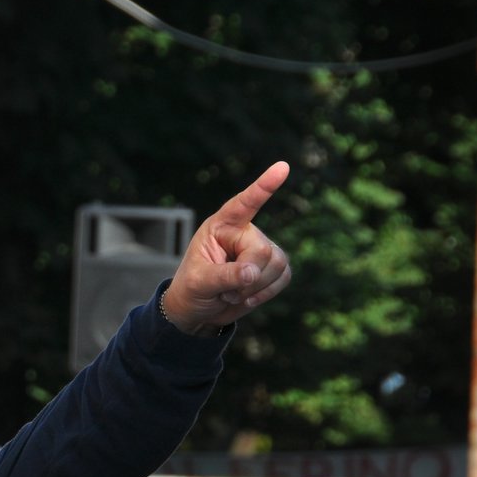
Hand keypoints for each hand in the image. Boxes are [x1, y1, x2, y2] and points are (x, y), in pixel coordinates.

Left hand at [160, 162, 291, 333]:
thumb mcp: (199, 282)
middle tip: (224, 290)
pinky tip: (247, 297)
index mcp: (221, 226)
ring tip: (231, 293)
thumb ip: (224, 275)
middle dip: (247, 276)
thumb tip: (252, 273)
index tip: (282, 167)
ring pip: (277, 264)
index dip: (263, 186)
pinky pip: (284, 276)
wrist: (198, 309)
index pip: (243, 204)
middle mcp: (244, 232)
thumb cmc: (192, 288)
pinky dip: (266, 293)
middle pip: (262, 250)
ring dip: (255, 288)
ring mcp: (262, 248)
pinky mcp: (273, 266)